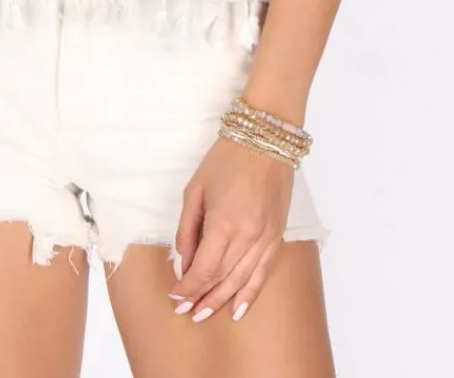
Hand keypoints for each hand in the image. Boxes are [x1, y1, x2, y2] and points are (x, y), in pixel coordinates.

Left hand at [170, 133, 293, 321]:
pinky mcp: (278, 235)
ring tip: (205, 314)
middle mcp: (248, 236)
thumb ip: (186, 230)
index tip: (175, 298)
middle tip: (186, 313)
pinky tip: (239, 308)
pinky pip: (264, 272)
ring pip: (242, 281)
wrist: (265, 139)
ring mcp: (266, 238)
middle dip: (201, 298)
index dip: (188, 288)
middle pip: (222, 279)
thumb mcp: (195, 190)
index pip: (203, 270)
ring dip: (222, 300)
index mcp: (224, 224)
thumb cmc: (224, 159)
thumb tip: (181, 264)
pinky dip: (251, 292)